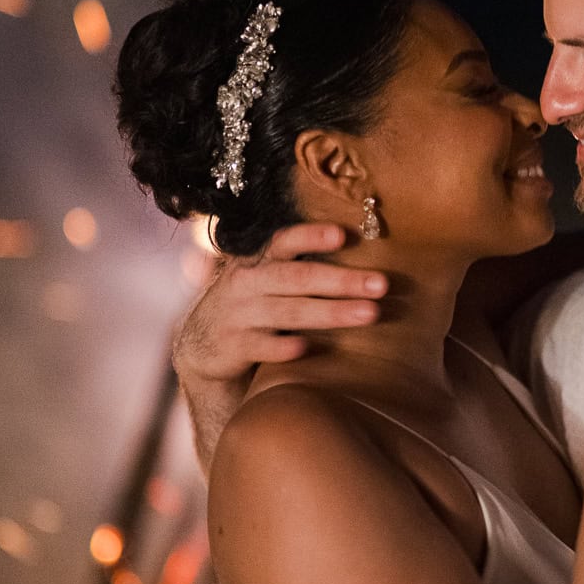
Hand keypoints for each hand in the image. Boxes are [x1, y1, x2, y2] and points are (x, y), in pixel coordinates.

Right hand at [172, 222, 387, 393]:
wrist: (200, 344)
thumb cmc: (252, 306)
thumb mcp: (265, 279)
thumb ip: (300, 269)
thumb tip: (364, 264)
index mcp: (259, 261)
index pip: (284, 241)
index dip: (312, 237)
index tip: (343, 235)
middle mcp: (247, 282)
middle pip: (298, 277)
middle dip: (342, 280)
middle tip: (382, 284)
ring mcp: (238, 314)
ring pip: (289, 311)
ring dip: (331, 312)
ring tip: (370, 314)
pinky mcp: (233, 346)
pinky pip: (262, 346)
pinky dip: (283, 347)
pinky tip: (307, 348)